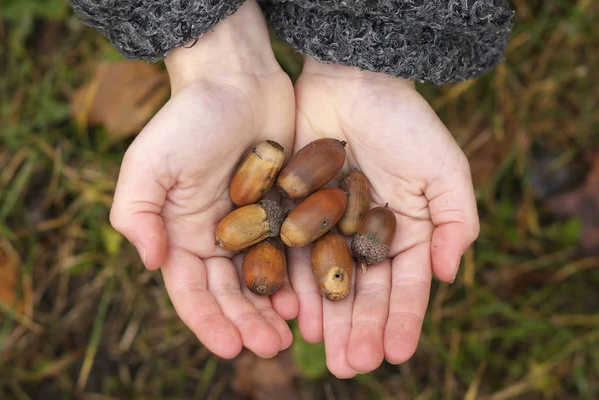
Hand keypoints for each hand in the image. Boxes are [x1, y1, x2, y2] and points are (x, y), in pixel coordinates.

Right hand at [109, 1, 297, 358]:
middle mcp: (216, 237)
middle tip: (271, 347)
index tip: (229, 347)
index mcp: (181, 234)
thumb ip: (136, 214)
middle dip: (247, 322)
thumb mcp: (149, 164)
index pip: (192, 290)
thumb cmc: (188, 119)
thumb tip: (152, 263)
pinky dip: (299, 276)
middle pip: (230, 292)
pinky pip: (292, 250)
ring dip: (274, 309)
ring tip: (293, 333)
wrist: (236, 80)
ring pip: (263, 279)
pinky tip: (311, 295)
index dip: (208, 321)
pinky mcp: (284, 210)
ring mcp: (253, 226)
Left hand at [289, 58, 479, 376]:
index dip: (402, 321)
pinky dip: (297, 285)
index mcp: (407, 231)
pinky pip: (296, 256)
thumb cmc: (404, 122)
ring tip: (324, 351)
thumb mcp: (443, 169)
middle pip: (364, 291)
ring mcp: (331, 226)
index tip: (396, 355)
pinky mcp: (297, 212)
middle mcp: (369, 235)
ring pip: (329, 282)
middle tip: (352, 366)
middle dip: (360, 329)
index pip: (405, 285)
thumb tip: (446, 276)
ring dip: (328, 319)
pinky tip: (295, 313)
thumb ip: (454, 222)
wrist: (352, 81)